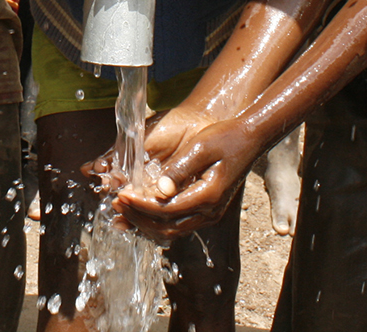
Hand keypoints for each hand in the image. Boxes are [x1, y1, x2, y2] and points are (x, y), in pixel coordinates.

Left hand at [109, 113, 258, 240]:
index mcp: (208, 196)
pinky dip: (157, 219)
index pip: (165, 210)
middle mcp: (210, 211)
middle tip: (116, 203)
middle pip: (167, 227)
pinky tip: (141, 208)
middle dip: (138, 217)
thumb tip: (159, 190)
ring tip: (123, 209)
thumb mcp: (200, 147)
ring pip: (171, 229)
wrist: (250, 138)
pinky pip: (178, 222)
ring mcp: (209, 213)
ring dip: (146, 221)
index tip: (121, 194)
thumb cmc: (225, 137)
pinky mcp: (206, 210)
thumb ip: (179, 169)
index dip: (140, 204)